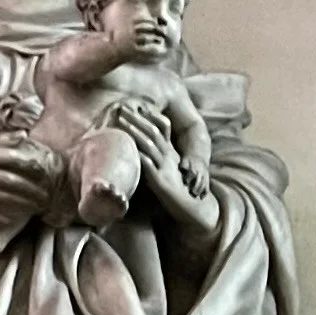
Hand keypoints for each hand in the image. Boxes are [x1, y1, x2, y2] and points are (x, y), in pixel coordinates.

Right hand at [0, 141, 53, 227]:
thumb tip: (23, 136)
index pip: (11, 157)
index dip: (30, 164)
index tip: (44, 170)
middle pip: (12, 180)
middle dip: (33, 188)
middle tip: (47, 193)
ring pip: (5, 197)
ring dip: (25, 202)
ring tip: (38, 205)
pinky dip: (5, 216)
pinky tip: (17, 217)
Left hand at [105, 99, 216, 238]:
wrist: (194, 208)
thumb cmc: (180, 192)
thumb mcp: (170, 172)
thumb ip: (158, 162)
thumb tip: (143, 153)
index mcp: (171, 153)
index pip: (161, 129)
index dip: (147, 117)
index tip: (134, 106)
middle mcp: (169, 156)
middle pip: (152, 131)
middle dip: (137, 118)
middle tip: (122, 107)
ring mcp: (165, 168)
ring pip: (149, 144)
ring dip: (134, 130)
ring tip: (121, 120)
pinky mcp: (161, 181)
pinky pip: (148, 164)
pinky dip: (138, 153)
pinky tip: (127, 145)